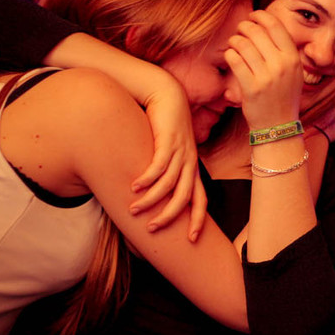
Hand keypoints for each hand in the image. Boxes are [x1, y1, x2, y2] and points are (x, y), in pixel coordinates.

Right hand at [129, 79, 207, 240]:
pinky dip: (147, 178)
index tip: (191, 239)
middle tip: (153, 229)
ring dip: (151, 199)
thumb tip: (153, 194)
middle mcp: (190, 162)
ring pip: (169, 183)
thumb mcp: (168, 152)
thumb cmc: (164, 127)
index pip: (200, 199)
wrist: (167, 95)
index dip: (197, 219)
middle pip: (184, 196)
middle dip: (169, 216)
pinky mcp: (167, 140)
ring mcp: (180, 151)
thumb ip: (163, 172)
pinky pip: (158, 165)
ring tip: (134, 210)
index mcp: (193, 167)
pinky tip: (134, 186)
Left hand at [225, 10, 302, 129]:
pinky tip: (230, 55)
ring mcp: (267, 77)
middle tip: (240, 29)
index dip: (261, 16)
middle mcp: (282, 66)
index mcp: (293, 58)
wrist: (279, 126)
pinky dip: (230, 54)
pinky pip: (235, 60)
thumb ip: (283, 51)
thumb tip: (266, 25)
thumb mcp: (294, 72)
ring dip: (235, 39)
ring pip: (243, 44)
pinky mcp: (251, 88)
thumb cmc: (283, 96)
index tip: (253, 16)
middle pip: (257, 32)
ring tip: (234, 42)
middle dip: (244, 26)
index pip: (276, 26)